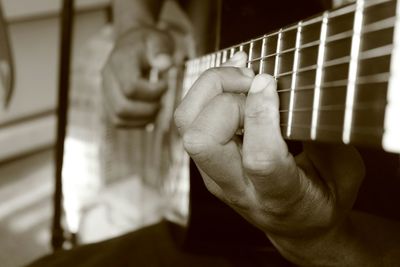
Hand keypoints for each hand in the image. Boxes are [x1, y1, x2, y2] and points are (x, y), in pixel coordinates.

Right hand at [102, 26, 172, 127]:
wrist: (132, 42)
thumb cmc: (149, 43)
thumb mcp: (158, 39)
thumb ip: (162, 50)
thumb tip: (165, 64)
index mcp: (119, 61)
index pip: (130, 88)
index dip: (153, 92)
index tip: (166, 84)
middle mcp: (107, 77)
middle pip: (122, 107)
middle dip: (148, 109)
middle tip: (163, 99)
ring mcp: (105, 90)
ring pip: (119, 117)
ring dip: (143, 118)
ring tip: (158, 107)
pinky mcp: (108, 100)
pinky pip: (118, 121)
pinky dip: (136, 123)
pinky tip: (151, 115)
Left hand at [174, 52, 365, 261]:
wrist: (295, 226)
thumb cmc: (322, 200)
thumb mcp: (345, 174)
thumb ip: (328, 138)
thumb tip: (304, 94)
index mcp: (280, 196)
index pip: (258, 159)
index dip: (260, 116)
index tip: (269, 83)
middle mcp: (237, 186)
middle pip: (203, 141)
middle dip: (225, 98)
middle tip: (255, 82)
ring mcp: (214, 174)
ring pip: (187, 125)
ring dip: (210, 90)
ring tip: (243, 75)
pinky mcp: (206, 162)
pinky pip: (189, 120)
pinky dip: (206, 92)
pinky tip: (234, 79)